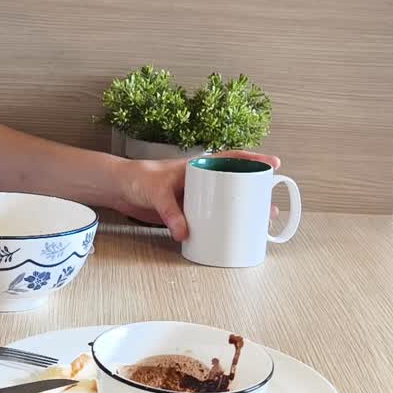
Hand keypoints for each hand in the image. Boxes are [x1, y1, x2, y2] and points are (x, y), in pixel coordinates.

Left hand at [115, 151, 281, 241]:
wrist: (120, 188)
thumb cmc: (138, 178)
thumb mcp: (156, 192)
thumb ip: (170, 212)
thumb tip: (184, 233)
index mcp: (199, 165)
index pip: (231, 158)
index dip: (253, 160)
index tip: (272, 164)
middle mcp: (202, 180)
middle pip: (234, 184)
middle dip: (255, 195)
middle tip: (271, 207)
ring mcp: (196, 197)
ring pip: (225, 203)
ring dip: (242, 212)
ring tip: (260, 223)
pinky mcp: (188, 212)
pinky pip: (209, 218)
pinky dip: (221, 225)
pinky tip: (231, 234)